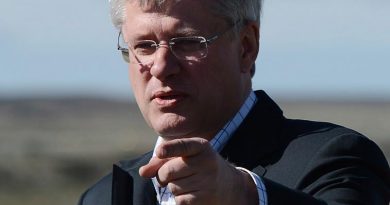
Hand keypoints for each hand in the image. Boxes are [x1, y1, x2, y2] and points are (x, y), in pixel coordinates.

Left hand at [139, 137, 257, 204]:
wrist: (228, 185)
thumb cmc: (199, 167)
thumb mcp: (185, 156)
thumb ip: (162, 160)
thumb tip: (143, 172)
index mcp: (201, 146)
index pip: (183, 146)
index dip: (169, 149)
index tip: (159, 152)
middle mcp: (206, 161)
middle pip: (169, 171)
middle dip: (164, 176)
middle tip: (172, 176)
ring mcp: (207, 181)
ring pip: (173, 187)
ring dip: (174, 187)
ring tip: (188, 183)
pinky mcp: (205, 198)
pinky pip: (179, 200)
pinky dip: (180, 199)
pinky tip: (191, 193)